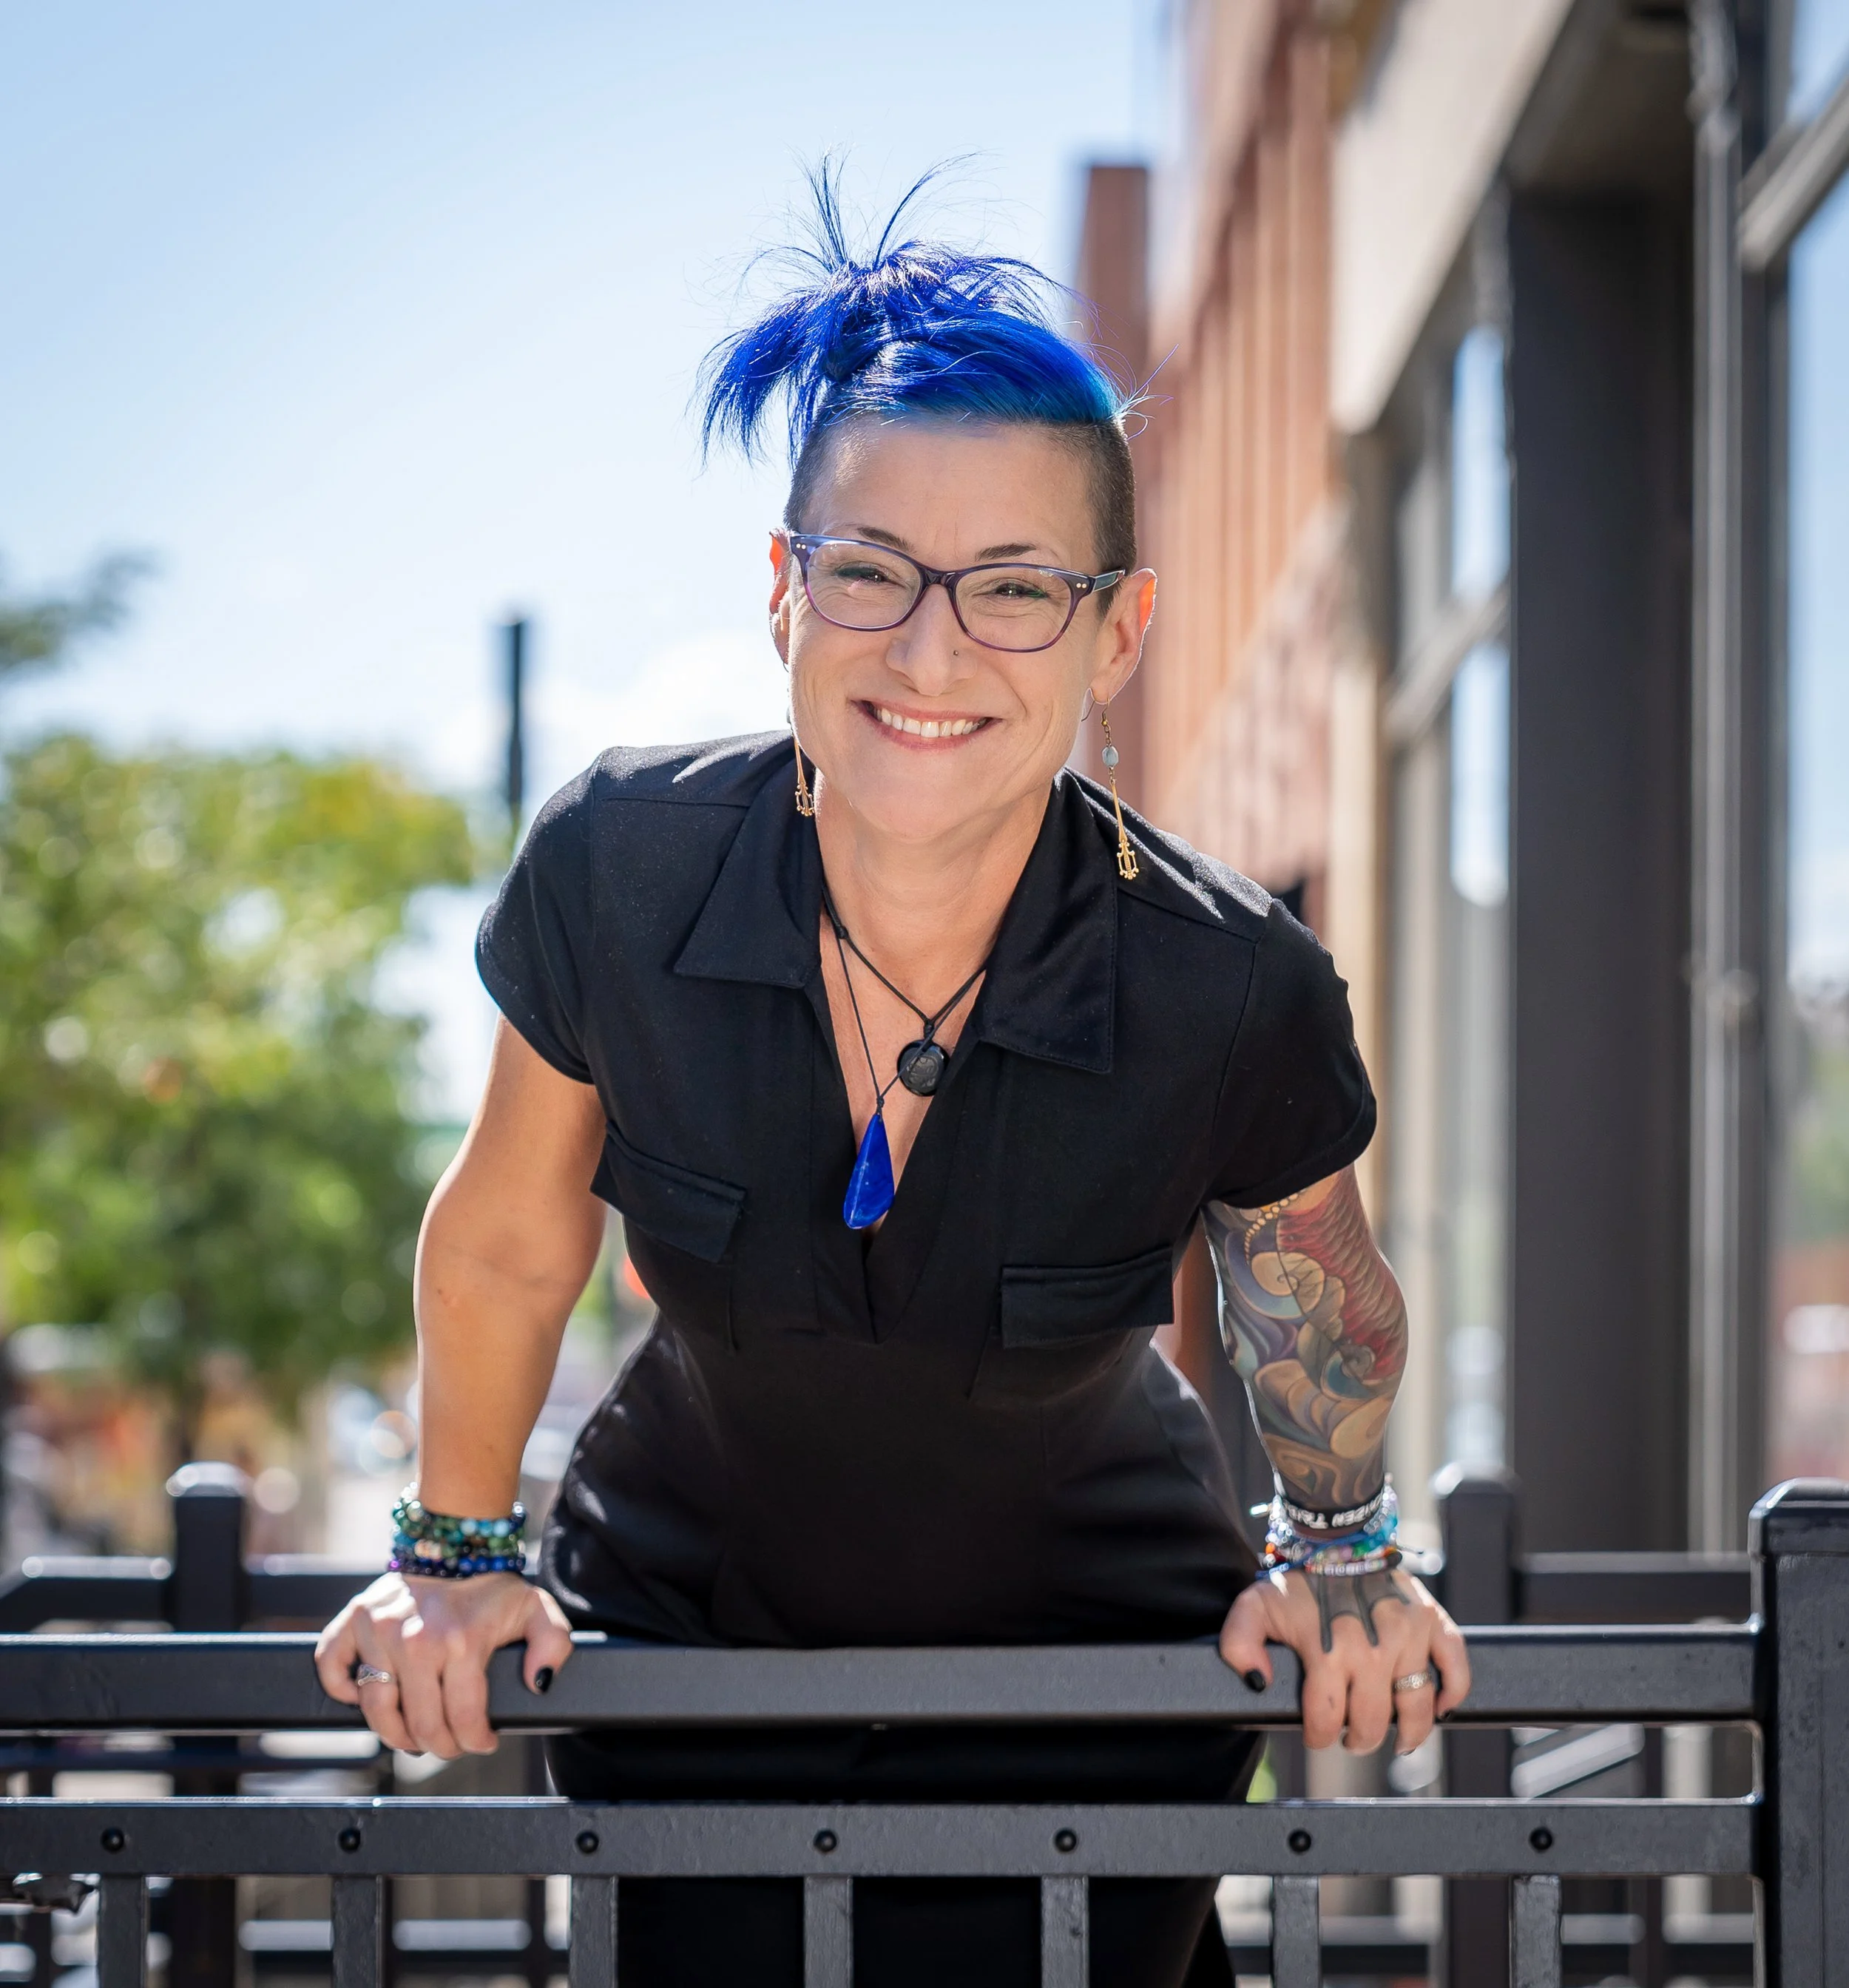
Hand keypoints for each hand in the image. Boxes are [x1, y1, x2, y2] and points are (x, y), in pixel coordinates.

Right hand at [314, 1571, 574, 1759]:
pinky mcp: (353, 1621)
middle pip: (420, 1725)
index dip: (475, 1741)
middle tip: (452, 1743)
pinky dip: (343, 1690)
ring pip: (377, 1711)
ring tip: (416, 1735)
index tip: (482, 1741)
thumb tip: (539, 1684)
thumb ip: (553, 1645)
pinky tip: (369, 1698)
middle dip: (441, 1746)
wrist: (453, 1546)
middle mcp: (416, 1640)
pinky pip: (332, 1668)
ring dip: (396, 1735)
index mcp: (462, 1641)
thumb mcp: (537, 1609)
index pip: (463, 1719)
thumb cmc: (493, 1588)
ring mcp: (379, 1630)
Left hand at [1219, 1565, 1469, 1754]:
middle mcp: (1372, 1649)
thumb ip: (1240, 1643)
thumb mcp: (1254, 1605)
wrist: (1335, 1534)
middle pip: (1374, 1722)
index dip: (1320, 1736)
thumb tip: (1258, 1683)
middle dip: (1360, 1738)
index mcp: (1328, 1651)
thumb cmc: (1295, 1578)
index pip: (1328, 1720)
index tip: (1318, 1734)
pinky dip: (1454, 1692)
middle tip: (1353, 1735)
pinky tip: (1441, 1707)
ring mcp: (1408, 1635)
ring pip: (1417, 1707)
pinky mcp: (1433, 1620)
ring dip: (1408, 1733)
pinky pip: (1455, 1666)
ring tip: (1397, 1737)